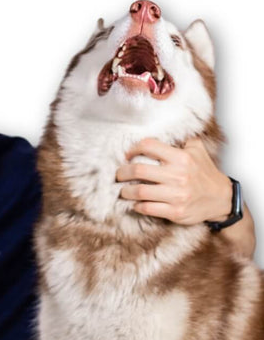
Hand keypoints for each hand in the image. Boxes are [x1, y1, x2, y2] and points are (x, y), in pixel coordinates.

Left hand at [116, 138, 231, 224]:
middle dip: (122, 173)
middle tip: (119, 175)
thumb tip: (165, 127)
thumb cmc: (205, 173)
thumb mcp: (197, 151)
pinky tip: (135, 203)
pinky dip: (137, 206)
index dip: (132, 149)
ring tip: (123, 190)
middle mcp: (178, 176)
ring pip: (139, 191)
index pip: (148, 146)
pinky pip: (147, 208)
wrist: (221, 199)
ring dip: (126, 191)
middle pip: (138, 170)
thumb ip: (182, 139)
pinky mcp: (175, 212)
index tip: (127, 155)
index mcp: (181, 158)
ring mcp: (176, 195)